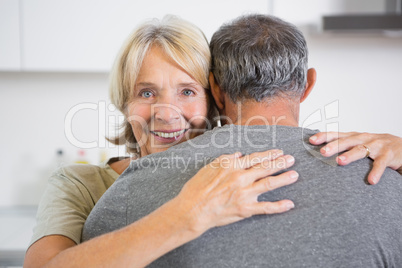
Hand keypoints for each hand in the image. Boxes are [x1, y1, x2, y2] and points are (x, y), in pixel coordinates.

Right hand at [175, 149, 297, 234]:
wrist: (192, 209)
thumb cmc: (197, 188)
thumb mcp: (209, 167)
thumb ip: (225, 159)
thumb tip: (239, 155)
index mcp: (232, 166)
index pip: (255, 158)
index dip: (268, 154)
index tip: (278, 151)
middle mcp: (240, 178)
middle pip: (265, 168)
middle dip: (280, 162)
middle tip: (291, 159)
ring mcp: (244, 194)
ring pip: (269, 184)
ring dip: (283, 179)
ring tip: (294, 175)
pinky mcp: (245, 209)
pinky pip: (266, 208)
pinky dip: (279, 206)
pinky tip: (290, 204)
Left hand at [309, 132, 401, 184]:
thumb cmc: (377, 147)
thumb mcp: (359, 144)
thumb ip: (343, 147)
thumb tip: (319, 152)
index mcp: (355, 136)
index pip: (337, 134)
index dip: (324, 136)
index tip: (311, 141)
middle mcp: (364, 138)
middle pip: (347, 141)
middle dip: (334, 146)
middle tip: (322, 152)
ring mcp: (377, 145)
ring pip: (361, 150)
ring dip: (350, 155)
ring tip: (340, 162)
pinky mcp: (389, 155)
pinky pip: (381, 164)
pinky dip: (376, 172)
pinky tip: (371, 180)